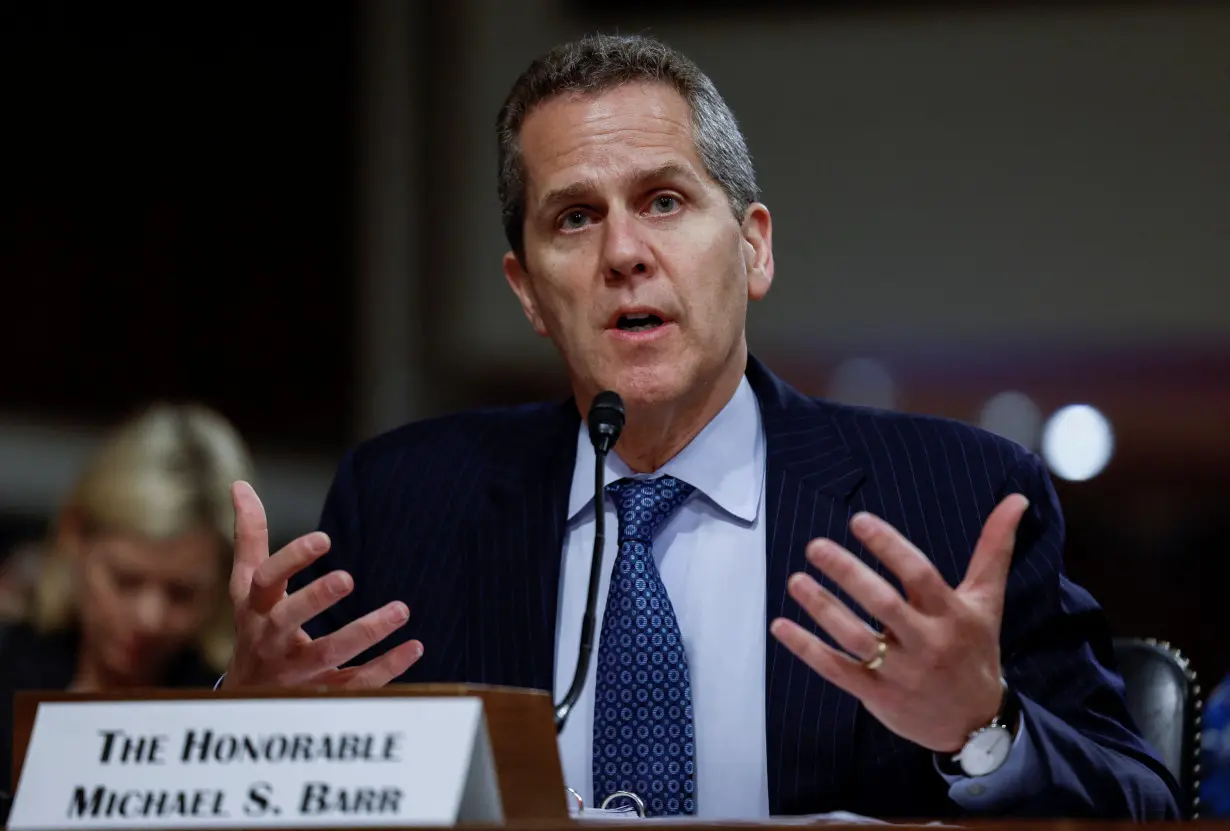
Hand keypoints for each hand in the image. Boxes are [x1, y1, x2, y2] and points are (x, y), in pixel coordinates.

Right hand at [221, 481, 422, 689]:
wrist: (247, 700)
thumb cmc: (253, 628)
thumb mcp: (246, 587)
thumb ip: (249, 538)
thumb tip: (240, 486)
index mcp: (255, 610)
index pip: (265, 581)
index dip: (291, 559)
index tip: (324, 538)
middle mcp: (271, 642)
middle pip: (287, 621)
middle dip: (315, 600)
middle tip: (347, 577)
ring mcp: (296, 673)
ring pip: (328, 655)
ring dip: (364, 633)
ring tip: (401, 609)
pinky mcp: (323, 696)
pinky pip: (356, 685)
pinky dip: (386, 668)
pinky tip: (415, 647)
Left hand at [770, 494, 1029, 752]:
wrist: (977, 724)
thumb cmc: (975, 650)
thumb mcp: (987, 601)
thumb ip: (994, 548)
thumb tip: (1016, 499)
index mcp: (952, 614)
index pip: (919, 574)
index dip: (889, 546)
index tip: (858, 521)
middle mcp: (927, 642)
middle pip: (884, 604)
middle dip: (849, 573)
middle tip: (816, 546)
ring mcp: (900, 671)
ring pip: (856, 638)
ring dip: (823, 608)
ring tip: (796, 580)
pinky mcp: (877, 695)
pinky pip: (837, 670)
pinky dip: (807, 649)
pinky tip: (780, 625)